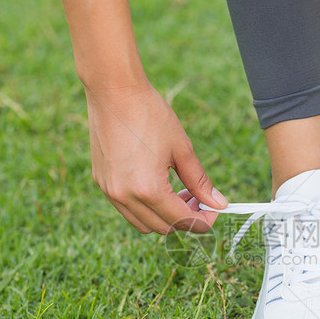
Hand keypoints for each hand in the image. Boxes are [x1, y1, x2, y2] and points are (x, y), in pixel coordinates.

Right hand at [85, 84, 226, 233]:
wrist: (113, 90)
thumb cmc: (150, 114)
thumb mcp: (182, 149)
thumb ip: (200, 181)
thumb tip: (218, 204)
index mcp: (149, 190)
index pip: (182, 222)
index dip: (203, 220)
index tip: (214, 208)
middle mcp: (125, 197)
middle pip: (163, 227)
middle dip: (185, 218)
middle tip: (198, 197)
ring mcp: (110, 191)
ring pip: (143, 223)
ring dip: (164, 216)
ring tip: (177, 191)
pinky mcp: (101, 182)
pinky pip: (126, 208)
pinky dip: (145, 206)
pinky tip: (157, 183)